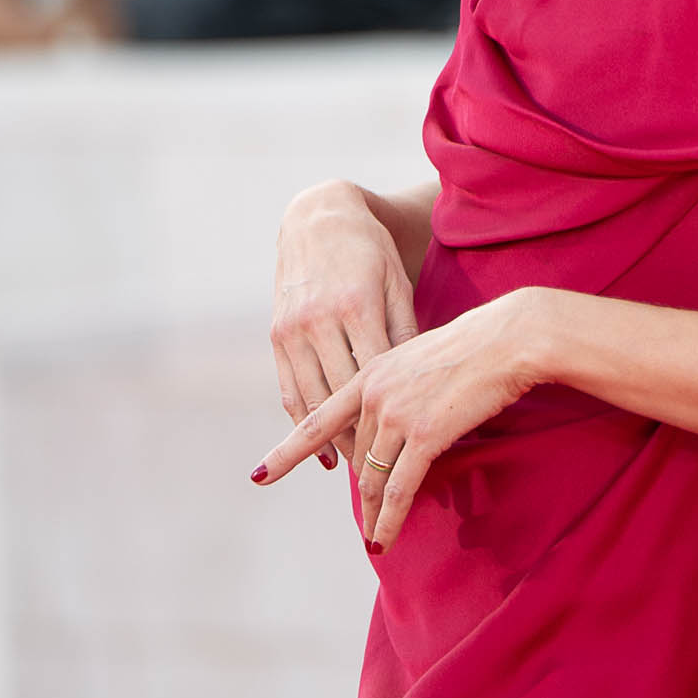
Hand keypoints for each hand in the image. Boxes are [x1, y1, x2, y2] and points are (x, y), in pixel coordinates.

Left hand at [252, 290, 549, 550]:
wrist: (508, 339)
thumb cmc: (475, 346)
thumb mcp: (420, 359)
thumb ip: (397, 387)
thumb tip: (392, 418)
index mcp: (368, 373)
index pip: (317, 419)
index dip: (287, 452)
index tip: (260, 475)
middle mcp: (373, 394)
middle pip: (358, 456)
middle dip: (365, 488)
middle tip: (368, 518)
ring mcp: (395, 414)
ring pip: (374, 477)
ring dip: (374, 512)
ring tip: (373, 537)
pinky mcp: (423, 435)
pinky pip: (400, 489)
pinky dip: (389, 519)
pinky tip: (382, 538)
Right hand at [264, 181, 420, 468]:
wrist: (319, 219)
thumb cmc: (372, 255)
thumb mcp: (397, 286)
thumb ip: (406, 333)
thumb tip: (420, 386)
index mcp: (357, 306)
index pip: (376, 377)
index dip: (389, 418)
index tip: (407, 451)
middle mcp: (320, 319)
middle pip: (341, 396)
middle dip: (362, 440)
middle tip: (385, 478)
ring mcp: (293, 328)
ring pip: (313, 399)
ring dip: (332, 440)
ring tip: (359, 472)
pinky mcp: (276, 334)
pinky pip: (290, 389)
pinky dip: (304, 424)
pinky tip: (323, 451)